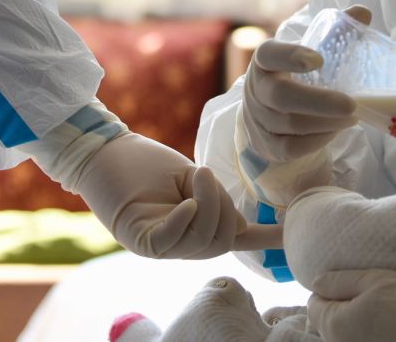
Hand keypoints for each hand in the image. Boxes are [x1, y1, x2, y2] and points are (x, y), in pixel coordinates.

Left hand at [66, 132, 277, 258]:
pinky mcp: (138, 239)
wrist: (103, 150)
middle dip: (224, 206)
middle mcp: (177, 245)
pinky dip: (184, 220)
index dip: (266, 239)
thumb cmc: (144, 162)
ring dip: (206, 203)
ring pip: (202, 240)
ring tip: (195, 174)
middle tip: (205, 174)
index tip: (292, 235)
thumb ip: (215, 202)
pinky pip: (171, 240)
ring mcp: (158, 246)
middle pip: (220, 241)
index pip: (234, 239)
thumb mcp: (190, 181)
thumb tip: (242, 225)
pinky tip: (185, 202)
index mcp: (192, 230)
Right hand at [240, 5, 370, 163]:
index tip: (319, 59)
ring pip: (290, 124)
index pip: (269, 54)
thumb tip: (363, 13)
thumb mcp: (309, 51)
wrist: (265, 112)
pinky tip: (336, 130)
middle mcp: (257, 89)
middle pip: (281, 96)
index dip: (290, 55)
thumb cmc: (294, 75)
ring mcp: (258, 120)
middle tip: (351, 103)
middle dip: (318, 101)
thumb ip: (336, 31)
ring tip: (353, 115)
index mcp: (265, 60)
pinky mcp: (268, 145)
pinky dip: (318, 140)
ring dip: (326, 122)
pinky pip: (292, 147)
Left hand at [306, 269, 395, 341]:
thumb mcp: (372, 279)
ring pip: (346, 335)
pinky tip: (388, 328)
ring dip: (356, 323)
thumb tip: (317, 282)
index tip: (351, 283)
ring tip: (381, 312)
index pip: (314, 305)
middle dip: (341, 307)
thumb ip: (339, 281)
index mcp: (334, 325)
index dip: (329, 289)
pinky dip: (369, 335)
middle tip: (369, 294)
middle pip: (328, 323)